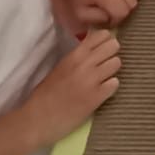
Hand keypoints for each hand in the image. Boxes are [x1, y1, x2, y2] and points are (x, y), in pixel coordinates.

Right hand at [21, 29, 121, 146]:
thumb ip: (78, 58)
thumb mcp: (60, 68)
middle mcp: (84, 64)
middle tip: (105, 65)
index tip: (102, 49)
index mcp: (74, 55)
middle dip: (112, 54)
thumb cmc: (45, 95)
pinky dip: (110, 88)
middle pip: (113, 46)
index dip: (106, 41)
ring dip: (112, 71)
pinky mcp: (96, 98)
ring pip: (117, 63)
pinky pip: (115, 84)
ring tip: (103, 80)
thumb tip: (95, 50)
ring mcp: (91, 80)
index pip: (101, 35)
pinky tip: (102, 92)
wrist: (37, 120)